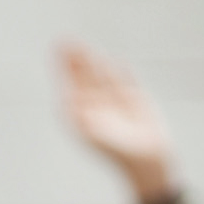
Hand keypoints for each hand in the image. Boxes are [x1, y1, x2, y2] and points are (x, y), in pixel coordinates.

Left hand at [59, 43, 174, 197]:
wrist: (146, 161)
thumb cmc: (119, 152)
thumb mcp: (98, 135)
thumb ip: (83, 118)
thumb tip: (68, 103)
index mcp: (84, 116)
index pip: (72, 87)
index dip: (64, 71)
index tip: (57, 54)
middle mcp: (97, 109)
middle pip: (84, 80)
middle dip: (74, 62)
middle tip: (64, 42)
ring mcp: (115, 104)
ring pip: (103, 78)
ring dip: (93, 62)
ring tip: (82, 48)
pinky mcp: (135, 103)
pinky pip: (126, 83)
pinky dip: (121, 74)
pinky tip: (116, 64)